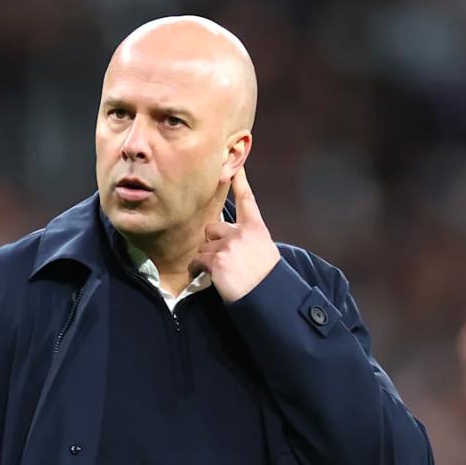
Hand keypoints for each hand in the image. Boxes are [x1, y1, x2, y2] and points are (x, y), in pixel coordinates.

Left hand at [190, 168, 280, 302]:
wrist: (268, 297)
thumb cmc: (267, 279)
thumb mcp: (265, 251)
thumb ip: (248, 239)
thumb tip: (230, 240)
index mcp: (257, 228)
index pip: (247, 200)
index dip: (240, 182)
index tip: (235, 167)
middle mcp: (242, 232)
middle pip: (213, 227)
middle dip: (213, 242)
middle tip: (224, 260)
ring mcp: (229, 245)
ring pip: (204, 246)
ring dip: (207, 259)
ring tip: (221, 272)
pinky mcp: (216, 260)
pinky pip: (197, 260)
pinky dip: (197, 269)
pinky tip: (205, 276)